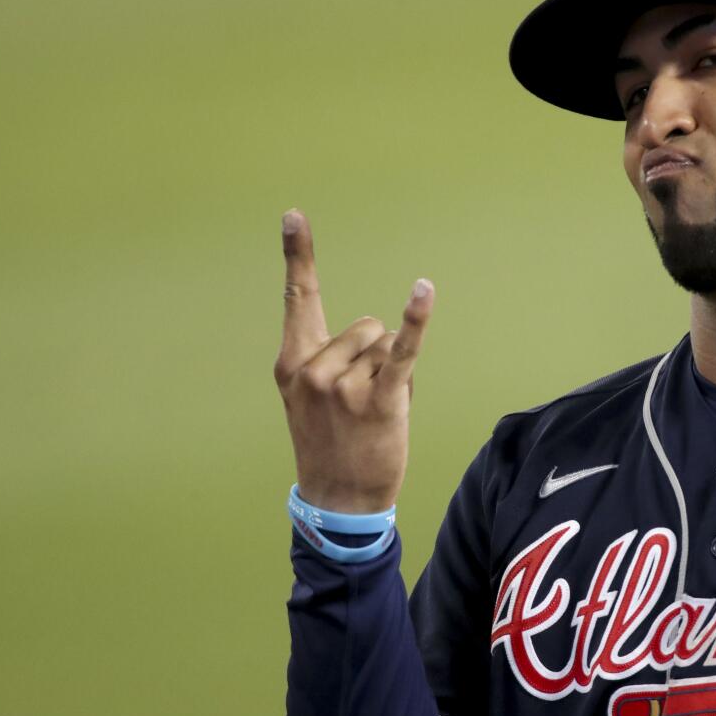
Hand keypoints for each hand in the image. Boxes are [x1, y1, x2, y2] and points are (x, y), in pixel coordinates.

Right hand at [273, 209, 433, 512]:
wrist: (338, 499)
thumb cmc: (332, 443)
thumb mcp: (312, 398)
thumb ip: (330, 358)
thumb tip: (381, 335)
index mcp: (292, 362)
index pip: (299, 298)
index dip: (299, 255)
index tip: (295, 215)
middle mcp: (314, 368)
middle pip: (367, 325)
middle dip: (375, 356)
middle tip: (361, 402)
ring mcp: (343, 384)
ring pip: (387, 344)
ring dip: (392, 373)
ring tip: (375, 411)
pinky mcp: (379, 399)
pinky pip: (402, 351)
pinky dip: (416, 321)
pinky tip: (423, 291)